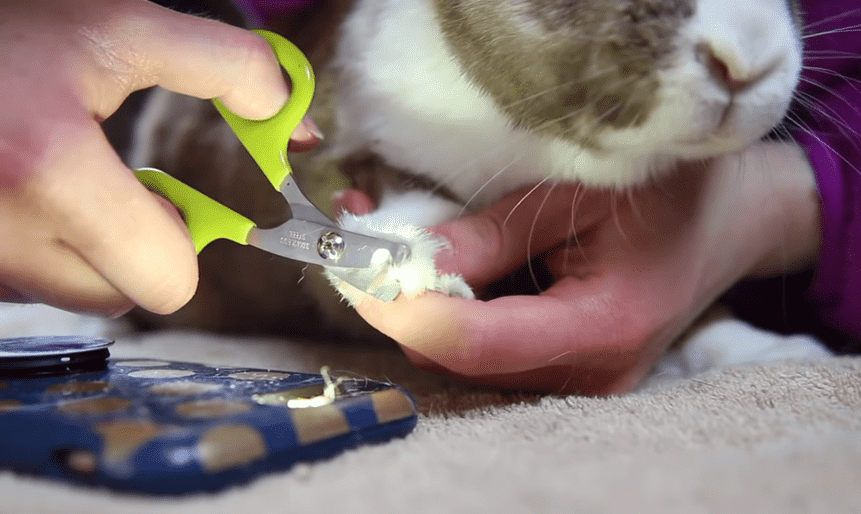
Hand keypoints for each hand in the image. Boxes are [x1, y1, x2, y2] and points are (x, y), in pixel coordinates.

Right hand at [0, 0, 317, 315]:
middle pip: (124, 298)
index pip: (167, 281)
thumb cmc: (6, 31)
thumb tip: (291, 121)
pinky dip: (39, 247)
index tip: (170, 199)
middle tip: (109, 187)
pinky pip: (26, 282)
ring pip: (72, 294)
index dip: (184, 240)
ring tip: (56, 181)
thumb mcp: (119, 28)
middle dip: (136, 247)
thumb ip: (223, 67)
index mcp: (47, 170)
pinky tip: (20, 193)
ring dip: (84, 247)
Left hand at [348, 142, 820, 394]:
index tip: (355, 269)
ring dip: (426, 308)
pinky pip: (491, 356)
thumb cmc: (667, 191)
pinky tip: (449, 267)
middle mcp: (592, 373)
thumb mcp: (578, 191)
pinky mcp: (571, 372)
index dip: (405, 311)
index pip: (477, 343)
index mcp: (604, 325)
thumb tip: (405, 258)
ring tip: (402, 241)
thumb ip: (492, 233)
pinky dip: (456, 315)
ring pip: (468, 362)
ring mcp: (583, 381)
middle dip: (404, 306)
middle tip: (366, 240)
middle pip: (464, 360)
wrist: (729, 220)